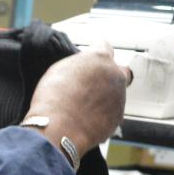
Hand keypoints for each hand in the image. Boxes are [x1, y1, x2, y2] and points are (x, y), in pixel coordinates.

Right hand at [21, 43, 128, 157]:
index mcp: (100, 58)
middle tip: (90, 86)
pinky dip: (104, 114)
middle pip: (118, 70)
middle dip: (108, 76)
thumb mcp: (59, 70)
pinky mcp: (118, 116)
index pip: (105, 47)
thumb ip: (78, 64)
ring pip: (116, 93)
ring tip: (83, 107)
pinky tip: (86, 118)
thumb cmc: (54, 99)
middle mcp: (115, 74)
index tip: (91, 62)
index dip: (95, 55)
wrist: (59, 128)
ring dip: (105, 97)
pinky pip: (113, 111)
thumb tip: (82, 68)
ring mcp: (119, 96)